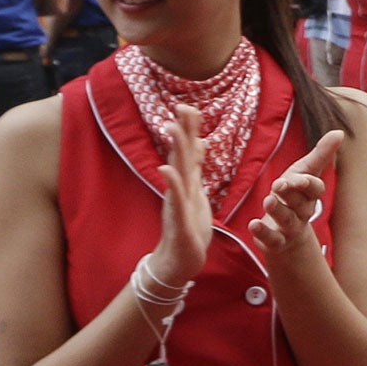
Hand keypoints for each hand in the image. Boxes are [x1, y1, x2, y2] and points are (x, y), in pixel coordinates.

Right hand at [151, 105, 212, 287]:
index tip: (190, 106)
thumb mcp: (197, 192)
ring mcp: (177, 202)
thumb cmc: (189, 226)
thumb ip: (196, 169)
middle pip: (181, 155)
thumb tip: (201, 143)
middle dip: (183, 131)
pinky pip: (174, 199)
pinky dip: (171, 184)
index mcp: (188, 182)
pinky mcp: (178, 219)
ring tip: (172, 128)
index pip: (189, 151)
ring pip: (177, 172)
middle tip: (182, 107)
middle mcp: (180, 188)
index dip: (190, 130)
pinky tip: (165, 170)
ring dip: (175, 151)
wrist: (179, 259)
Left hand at [249, 130, 340, 262]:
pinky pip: (271, 239)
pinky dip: (263, 232)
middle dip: (291, 194)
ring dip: (278, 211)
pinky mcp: (275, 242)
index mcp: (310, 196)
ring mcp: (289, 228)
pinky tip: (253, 224)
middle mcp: (302, 212)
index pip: (315, 190)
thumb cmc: (295, 197)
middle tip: (279, 184)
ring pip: (287, 220)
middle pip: (301, 204)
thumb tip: (339, 132)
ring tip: (268, 200)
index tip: (297, 178)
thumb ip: (321, 155)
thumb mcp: (304, 173)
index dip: (308, 184)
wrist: (287, 236)